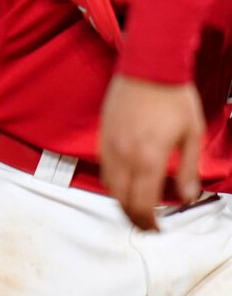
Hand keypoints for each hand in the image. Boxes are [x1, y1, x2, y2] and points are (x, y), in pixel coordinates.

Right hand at [99, 74, 204, 230]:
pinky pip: (103, 165)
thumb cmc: (174, 98)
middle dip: (133, 216)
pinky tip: (125, 181)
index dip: (148, 221)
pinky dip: (112, 181)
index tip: (156, 228)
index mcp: (148, 158)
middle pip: (121, 198)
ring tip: (135, 207)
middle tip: (146, 224)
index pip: (142, 202)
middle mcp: (124, 154)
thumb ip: (188, 170)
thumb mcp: (192, 136)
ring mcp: (109, 143)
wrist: (149, 67)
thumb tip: (188, 196)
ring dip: (120, 201)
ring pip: (109, 184)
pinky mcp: (103, 133)